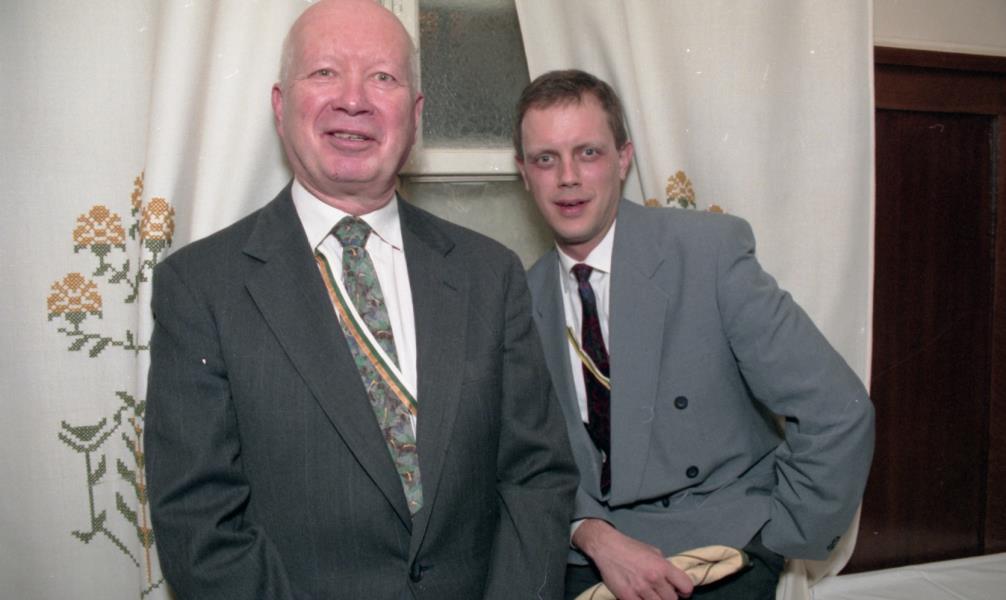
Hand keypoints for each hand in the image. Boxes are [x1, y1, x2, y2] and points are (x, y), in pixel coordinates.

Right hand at [573, 519, 693, 599]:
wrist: (607, 547)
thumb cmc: (631, 547)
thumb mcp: (654, 552)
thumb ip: (665, 566)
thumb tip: (673, 580)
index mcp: (663, 566)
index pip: (686, 587)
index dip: (685, 591)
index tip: (680, 591)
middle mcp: (654, 578)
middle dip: (670, 598)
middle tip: (663, 594)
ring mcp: (640, 589)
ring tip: (651, 595)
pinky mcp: (627, 596)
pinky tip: (640, 597)